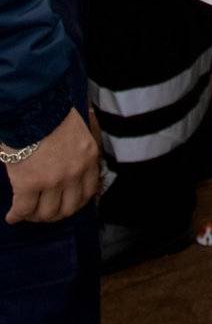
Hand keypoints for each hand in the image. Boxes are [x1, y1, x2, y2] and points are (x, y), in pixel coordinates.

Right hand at [4, 108, 99, 223]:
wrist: (33, 106)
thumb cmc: (51, 113)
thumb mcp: (77, 131)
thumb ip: (77, 151)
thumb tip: (70, 166)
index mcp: (88, 158)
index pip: (88, 192)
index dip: (75, 203)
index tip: (65, 205)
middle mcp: (74, 173)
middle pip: (67, 208)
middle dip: (55, 214)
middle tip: (43, 212)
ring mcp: (52, 181)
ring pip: (46, 213)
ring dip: (35, 216)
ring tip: (27, 213)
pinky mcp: (29, 184)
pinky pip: (23, 209)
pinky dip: (16, 216)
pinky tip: (11, 216)